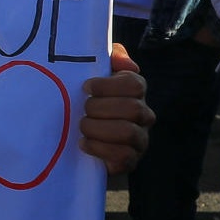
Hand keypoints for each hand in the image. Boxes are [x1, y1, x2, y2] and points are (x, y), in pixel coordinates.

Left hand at [79, 44, 151, 174]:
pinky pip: (123, 156)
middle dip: (100, 108)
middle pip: (132, 108)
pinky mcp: (130, 161)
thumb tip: (125, 62)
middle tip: (83, 109)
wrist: (75, 140)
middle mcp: (143, 115)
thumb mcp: (93, 77)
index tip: (85, 87)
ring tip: (82, 126)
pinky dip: (99, 148)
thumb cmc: (86, 102)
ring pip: (128, 132)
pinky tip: (83, 143)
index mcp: (136, 92)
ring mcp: (139, 140)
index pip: (134, 84)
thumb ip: (109, 58)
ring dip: (97, 128)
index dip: (108, 85)